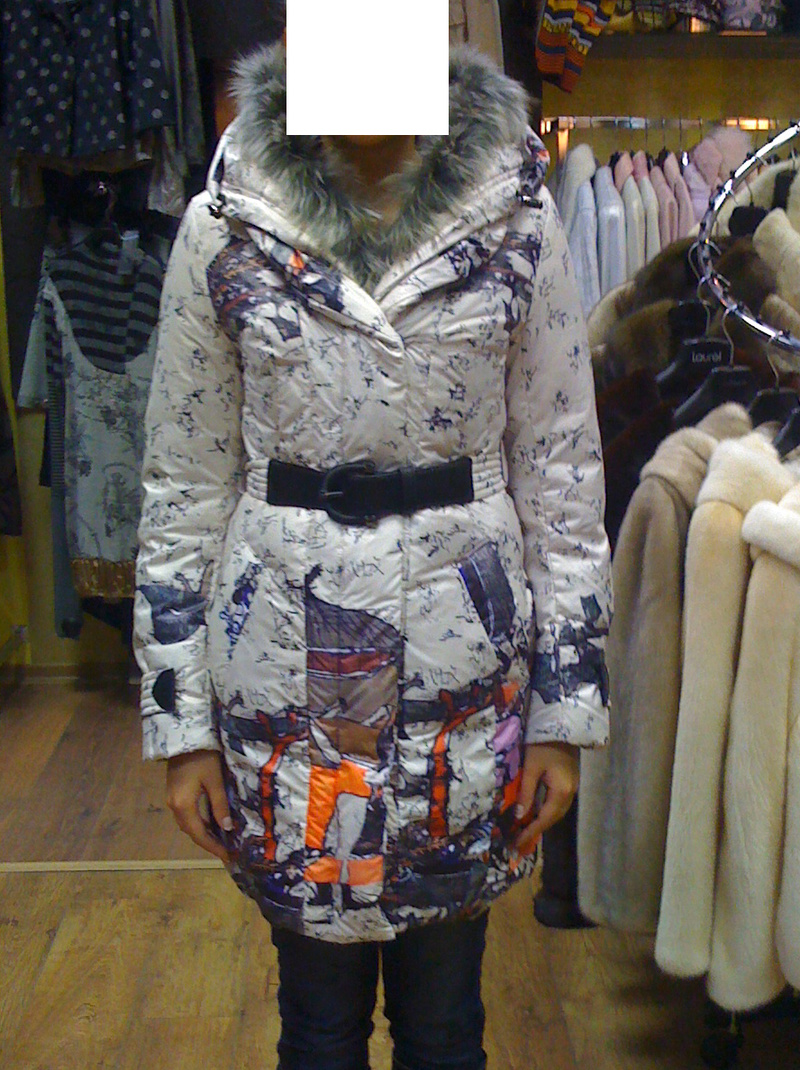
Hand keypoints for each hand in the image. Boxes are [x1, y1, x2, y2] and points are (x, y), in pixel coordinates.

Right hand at [166, 749, 232, 862]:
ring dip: (203, 833)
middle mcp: (174, 805)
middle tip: (227, 850)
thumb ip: (220, 805)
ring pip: (188, 823)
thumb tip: (227, 828)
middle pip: (191, 831)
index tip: (228, 856)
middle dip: (209, 842)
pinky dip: (199, 822)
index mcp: (183, 805)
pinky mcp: (175, 792)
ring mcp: (172, 799)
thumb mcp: (215, 780)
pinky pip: (187, 814)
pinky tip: (211, 822)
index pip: (199, 834)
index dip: (213, 847)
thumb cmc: (202, 757)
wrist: (184, 736)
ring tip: (222, 840)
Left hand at [512, 742, 579, 856]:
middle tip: (518, 841)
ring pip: (557, 811)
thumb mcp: (531, 767)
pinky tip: (535, 813)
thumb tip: (519, 816)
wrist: (561, 725)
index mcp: (562, 791)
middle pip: (553, 818)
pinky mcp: (570, 781)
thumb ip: (526, 793)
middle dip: (536, 830)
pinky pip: (558, 802)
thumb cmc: (543, 744)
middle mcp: (571, 792)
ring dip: (542, 821)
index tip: (517, 844)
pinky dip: (546, 811)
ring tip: (524, 830)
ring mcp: (572, 787)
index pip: (545, 818)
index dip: (530, 832)